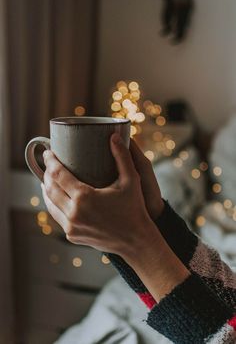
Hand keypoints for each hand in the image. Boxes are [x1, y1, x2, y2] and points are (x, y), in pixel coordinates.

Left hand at [41, 133, 158, 259]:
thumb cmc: (134, 209)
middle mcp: (74, 213)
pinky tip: (56, 197)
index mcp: (84, 198)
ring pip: (50, 203)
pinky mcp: (72, 235)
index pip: (58, 175)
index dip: (50, 161)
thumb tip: (114, 136)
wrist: (136, 241)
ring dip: (46, 189)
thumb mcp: (131, 180)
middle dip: (46, 173)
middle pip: (50, 188)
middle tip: (48, 162)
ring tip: (48, 178)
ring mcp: (71, 226)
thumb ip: (122, 156)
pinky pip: (56, 216)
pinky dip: (53, 204)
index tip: (48, 153)